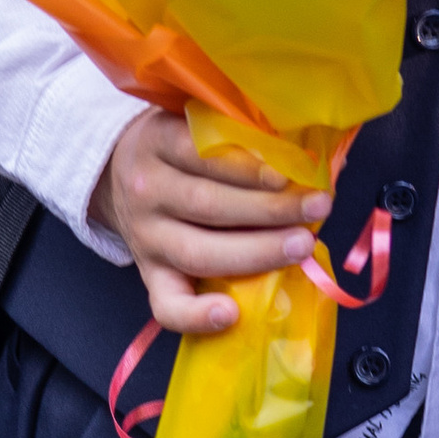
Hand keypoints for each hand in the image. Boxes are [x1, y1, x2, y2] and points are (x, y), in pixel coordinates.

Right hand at [89, 109, 328, 337]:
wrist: (121, 178)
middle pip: (207, 204)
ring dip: (256, 252)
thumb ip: (241, 132)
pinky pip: (167, 305)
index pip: (199, 153)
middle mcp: (147, 191)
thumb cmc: (180, 150)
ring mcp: (146, 238)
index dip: (248, 167)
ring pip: (197, 252)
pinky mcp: (150, 276)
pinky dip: (196, 316)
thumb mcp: (195, 121)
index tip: (290, 174)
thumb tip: (312, 152)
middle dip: (269, 209)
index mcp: (156, 142)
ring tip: (301, 246)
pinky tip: (231, 314)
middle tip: (317, 207)